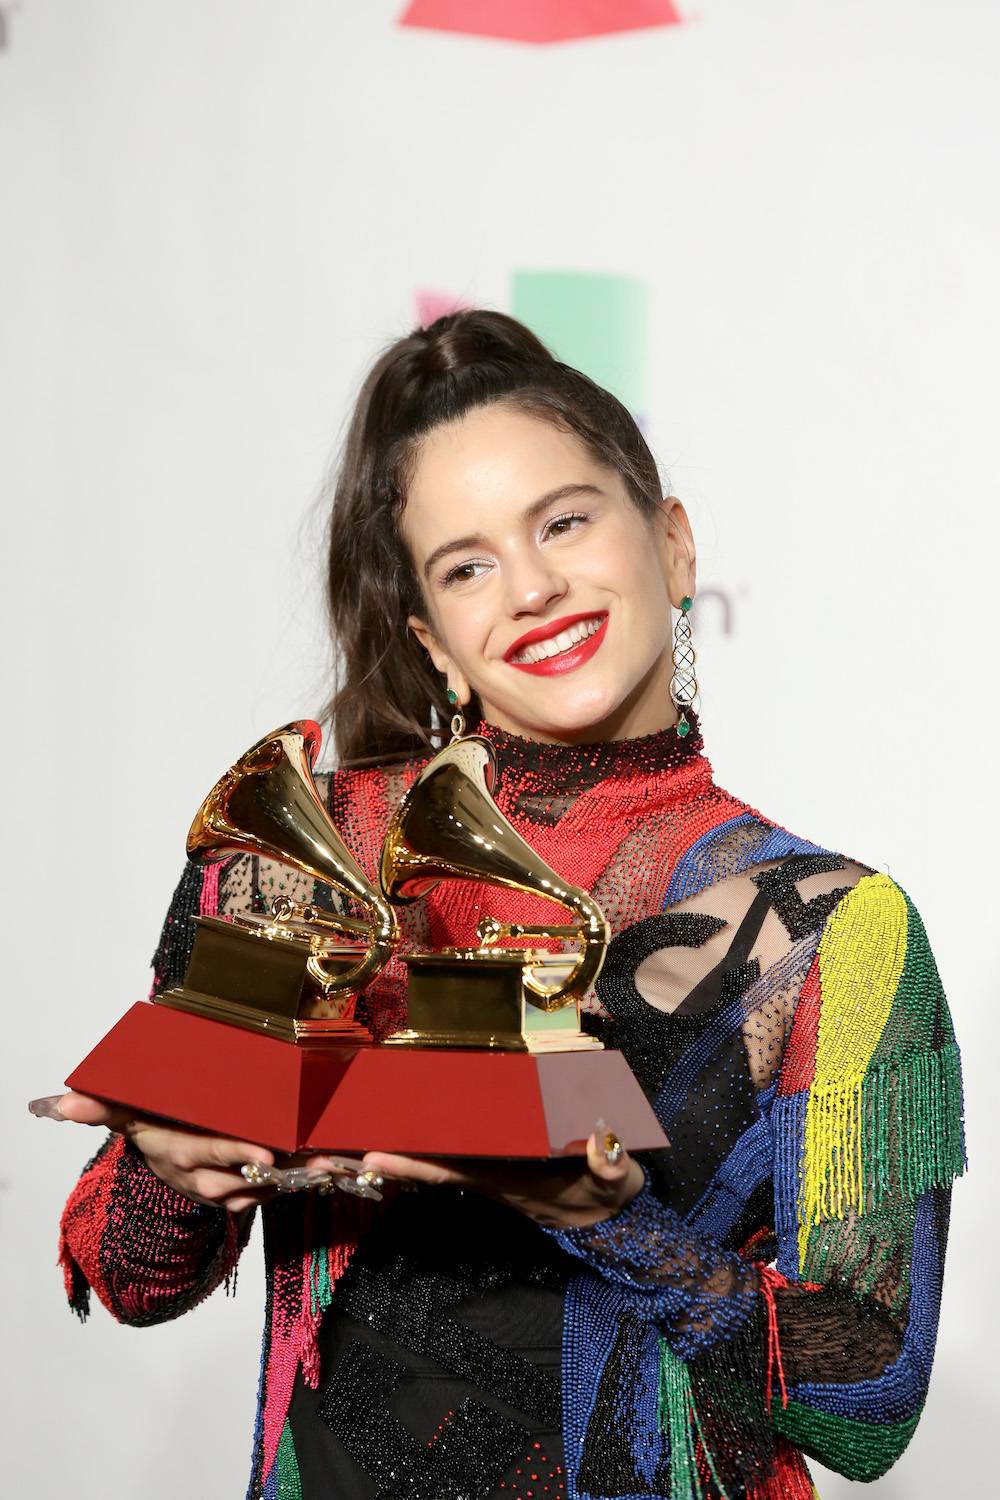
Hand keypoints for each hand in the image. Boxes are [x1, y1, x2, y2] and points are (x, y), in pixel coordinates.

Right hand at [30, 1092, 363, 1213]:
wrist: (167, 1161)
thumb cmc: (154, 1127)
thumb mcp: (127, 1116)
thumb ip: (99, 1106)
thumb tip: (58, 1103)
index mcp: (184, 1154)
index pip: (212, 1156)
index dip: (237, 1157)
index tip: (265, 1157)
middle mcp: (210, 1177)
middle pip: (250, 1179)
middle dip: (287, 1173)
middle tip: (320, 1160)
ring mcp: (234, 1188)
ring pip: (273, 1187)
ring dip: (307, 1176)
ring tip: (338, 1161)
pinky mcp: (254, 1190)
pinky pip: (284, 1187)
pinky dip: (310, 1178)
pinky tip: (337, 1165)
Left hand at [356, 1121, 644, 1230]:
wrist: (610, 1217)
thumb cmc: (610, 1195)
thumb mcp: (617, 1180)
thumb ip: (611, 1163)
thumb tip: (601, 1139)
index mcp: (506, 1178)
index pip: (449, 1169)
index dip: (410, 1162)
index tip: (371, 1156)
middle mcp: (487, 1176)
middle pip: (427, 1164)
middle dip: (383, 1156)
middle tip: (331, 1147)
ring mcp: (489, 1171)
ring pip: (434, 1160)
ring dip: (394, 1150)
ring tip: (350, 1136)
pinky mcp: (496, 1165)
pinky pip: (450, 1154)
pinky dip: (422, 1145)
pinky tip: (401, 1132)